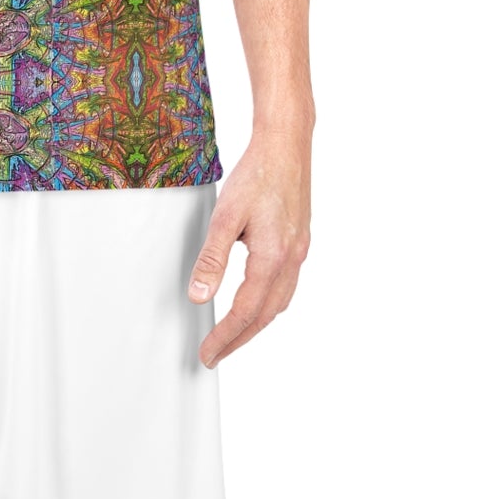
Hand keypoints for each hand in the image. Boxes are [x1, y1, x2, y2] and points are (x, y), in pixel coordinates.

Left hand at [187, 105, 313, 366]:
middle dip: (240, 339)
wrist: (287, 145)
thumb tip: (198, 295)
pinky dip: (269, 303)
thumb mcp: (226, 215)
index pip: (244, 313)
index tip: (207, 354)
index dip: (224, 337)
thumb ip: (212, 258)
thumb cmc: (257, 174)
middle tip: (216, 353)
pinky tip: (257, 298)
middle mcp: (291, 261)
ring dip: (256, 323)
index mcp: (272, 259)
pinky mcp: (299, 241)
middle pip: (265, 316)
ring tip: (233, 334)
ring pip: (279, 303)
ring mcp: (299, 252)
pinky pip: (286, 286)